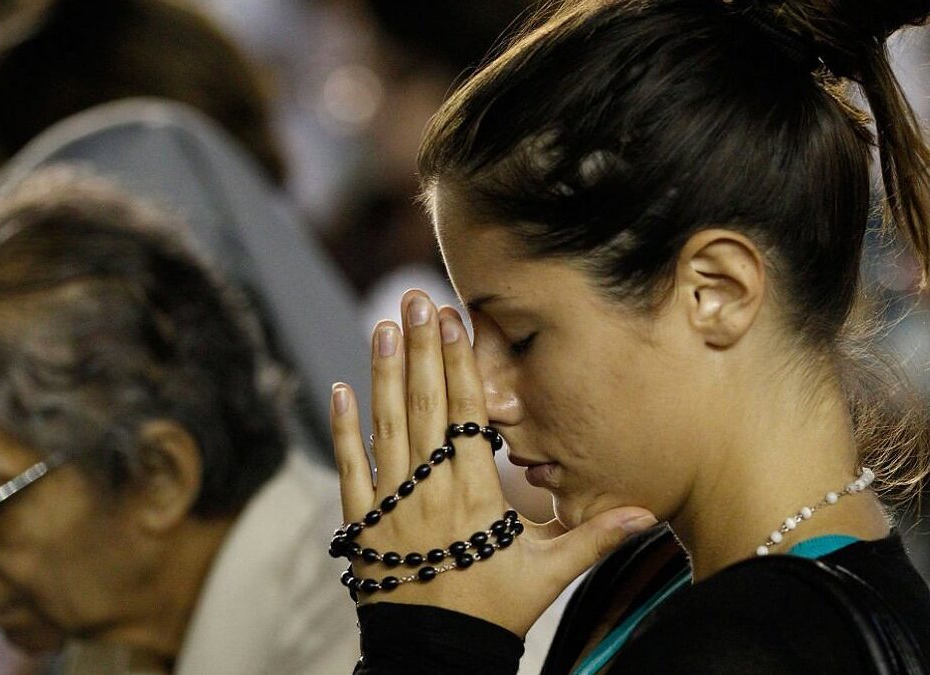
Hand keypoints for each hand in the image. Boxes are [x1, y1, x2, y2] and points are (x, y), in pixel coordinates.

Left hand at [330, 290, 656, 636]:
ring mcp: (391, 504)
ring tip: (381, 326)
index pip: (466, 415)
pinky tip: (339, 389)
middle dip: (421, 349)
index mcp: (475, 495)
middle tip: (415, 300)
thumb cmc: (492, 613)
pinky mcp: (361, 522)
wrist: (434, 656)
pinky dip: (343, 428)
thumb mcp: (547, 576)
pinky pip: (348, 467)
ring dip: (383, 374)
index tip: (454, 320)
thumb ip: (594, 538)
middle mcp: (430, 490)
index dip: (460, 364)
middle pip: (425, 406)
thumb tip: (648, 514)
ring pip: (387, 427)